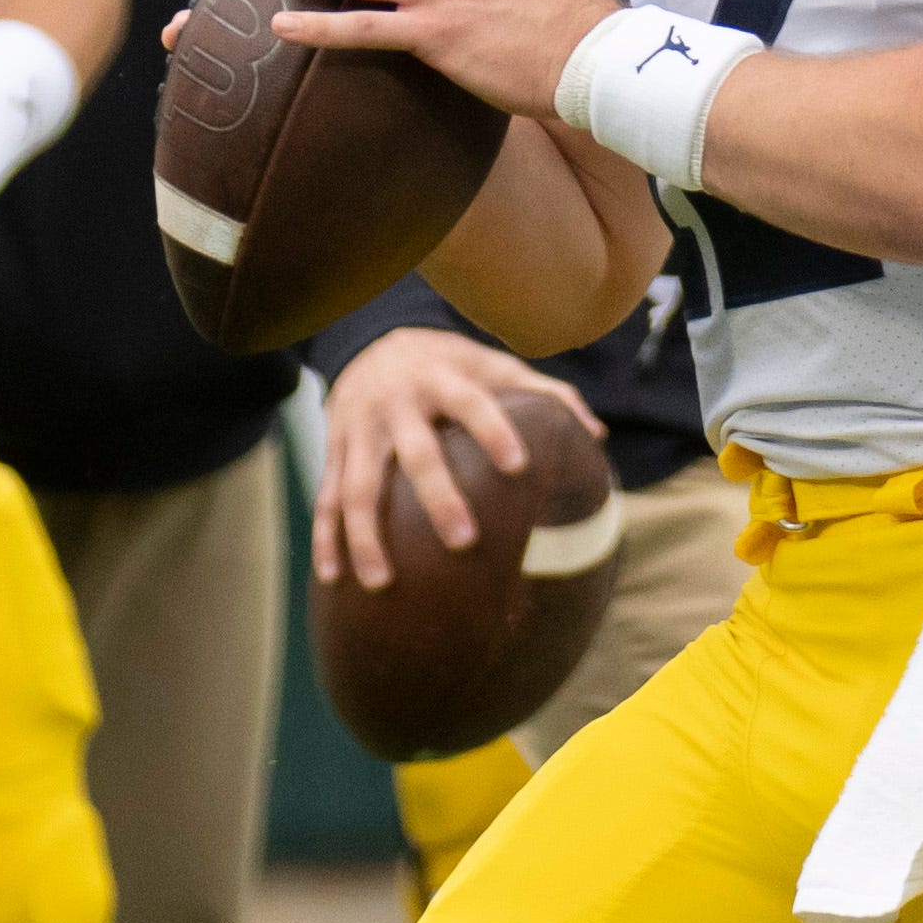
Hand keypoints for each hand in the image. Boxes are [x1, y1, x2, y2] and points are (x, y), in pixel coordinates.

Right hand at [317, 328, 606, 590]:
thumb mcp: (491, 363)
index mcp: (442, 378)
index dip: (494, 430)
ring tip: (382, 583)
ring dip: (366, 536)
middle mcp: (397, 404)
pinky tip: (332, 581)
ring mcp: (359, 429)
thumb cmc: (449, 364)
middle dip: (437, 497)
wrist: (370, 338)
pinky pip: (325, 498)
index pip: (473, 402)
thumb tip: (597, 435)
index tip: (519, 466)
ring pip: (356, 487)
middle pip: (416, 453)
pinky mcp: (334, 450)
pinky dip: (325, 539)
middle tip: (464, 542)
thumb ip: (545, 392)